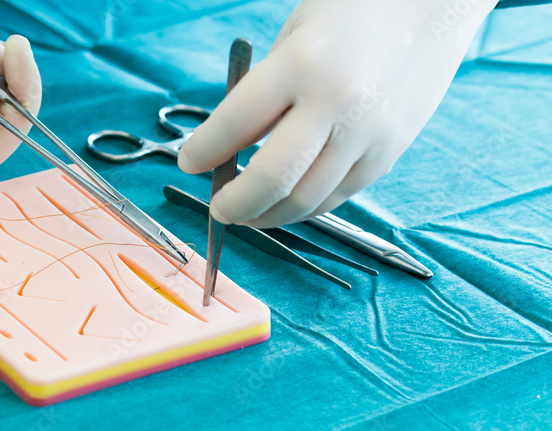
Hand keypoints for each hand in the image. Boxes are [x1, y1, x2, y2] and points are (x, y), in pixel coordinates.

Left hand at [177, 0, 496, 227]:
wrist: (435, 2)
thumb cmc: (352, 12)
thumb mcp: (293, 38)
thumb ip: (262, 94)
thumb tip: (226, 150)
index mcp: (302, 65)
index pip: (234, 126)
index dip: (203, 153)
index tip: (189, 163)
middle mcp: (338, 103)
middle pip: (271, 180)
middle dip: (235, 204)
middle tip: (218, 208)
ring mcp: (370, 133)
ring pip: (306, 200)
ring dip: (268, 216)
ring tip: (248, 213)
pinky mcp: (391, 152)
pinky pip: (338, 196)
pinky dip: (304, 207)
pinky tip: (285, 203)